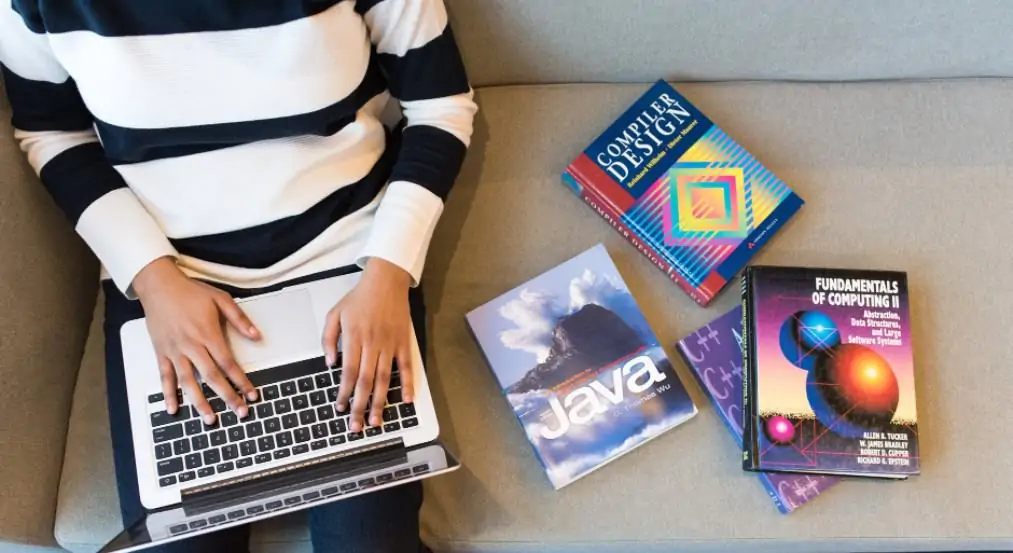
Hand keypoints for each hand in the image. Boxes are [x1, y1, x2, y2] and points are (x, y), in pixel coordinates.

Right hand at [133, 257, 260, 424]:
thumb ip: (240, 320)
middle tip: (240, 412)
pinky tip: (174, 409)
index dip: (241, 381)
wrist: (159, 286)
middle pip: (212, 377)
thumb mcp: (221, 299)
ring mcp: (175, 351)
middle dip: (227, 396)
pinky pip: (165, 377)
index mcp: (208, 334)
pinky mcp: (161, 352)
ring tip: (210, 419)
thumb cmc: (190, 292)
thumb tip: (257, 336)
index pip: (228, 363)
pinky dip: (168, 394)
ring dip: (200, 402)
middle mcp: (191, 346)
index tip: (252, 394)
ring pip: (188, 382)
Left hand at [322, 258, 414, 431]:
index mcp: (354, 338)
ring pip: (384, 379)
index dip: (344, 393)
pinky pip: (406, 367)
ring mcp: (390, 345)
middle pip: (365, 381)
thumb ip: (328, 339)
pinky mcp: (404, 343)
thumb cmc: (359, 298)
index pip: (348, 372)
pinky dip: (407, 384)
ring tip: (376, 420)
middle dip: (360, 406)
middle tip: (357, 426)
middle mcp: (373, 344)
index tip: (340, 408)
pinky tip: (405, 401)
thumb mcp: (335, 313)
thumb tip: (330, 364)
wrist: (386, 281)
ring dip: (380, 402)